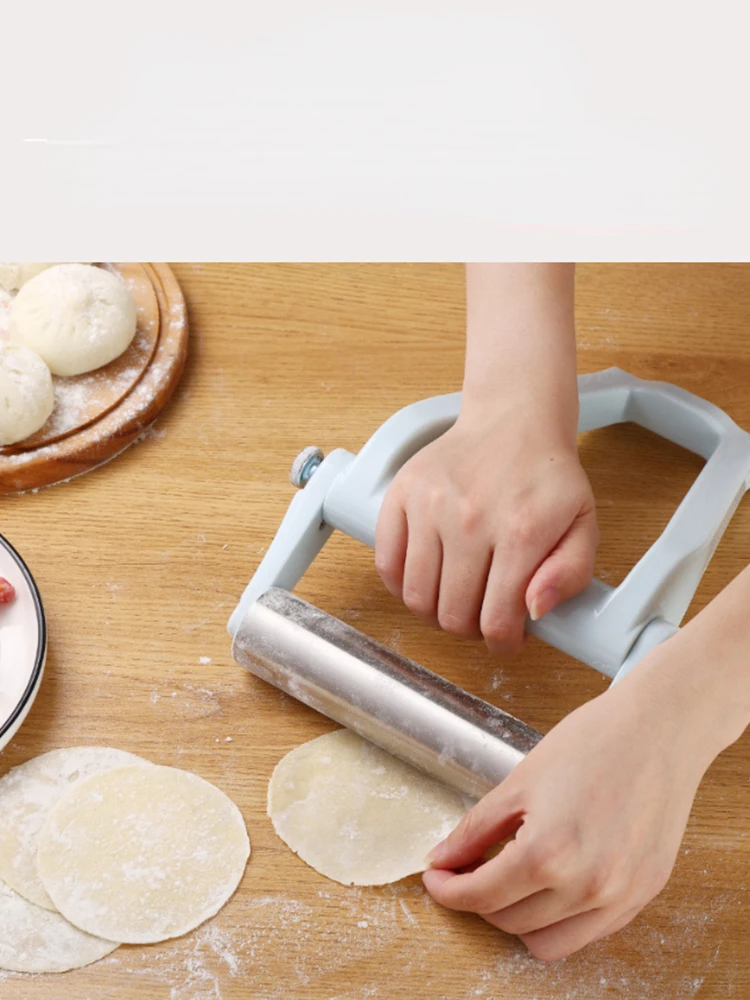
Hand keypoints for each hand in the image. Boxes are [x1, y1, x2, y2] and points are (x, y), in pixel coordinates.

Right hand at [375, 411, 597, 653]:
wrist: (513, 421)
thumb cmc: (547, 477)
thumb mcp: (584, 525)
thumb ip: (570, 574)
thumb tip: (533, 610)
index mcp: (521, 531)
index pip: (496, 621)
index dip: (503, 644)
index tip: (507, 638)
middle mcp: (470, 519)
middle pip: (453, 616)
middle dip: (470, 629)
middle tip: (483, 616)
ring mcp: (430, 506)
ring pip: (417, 597)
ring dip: (436, 613)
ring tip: (455, 599)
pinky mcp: (401, 495)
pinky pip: (387, 564)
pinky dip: (402, 585)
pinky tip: (427, 580)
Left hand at [422, 657, 717, 959]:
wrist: (658, 730)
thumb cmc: (593, 742)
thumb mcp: (520, 781)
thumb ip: (477, 828)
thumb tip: (443, 859)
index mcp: (549, 853)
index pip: (480, 896)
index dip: (447, 889)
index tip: (437, 877)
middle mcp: (586, 885)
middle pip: (508, 923)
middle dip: (478, 899)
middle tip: (468, 869)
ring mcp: (619, 897)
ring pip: (547, 943)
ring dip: (518, 918)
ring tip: (510, 879)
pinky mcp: (642, 896)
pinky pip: (588, 933)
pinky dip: (559, 919)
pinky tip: (550, 884)